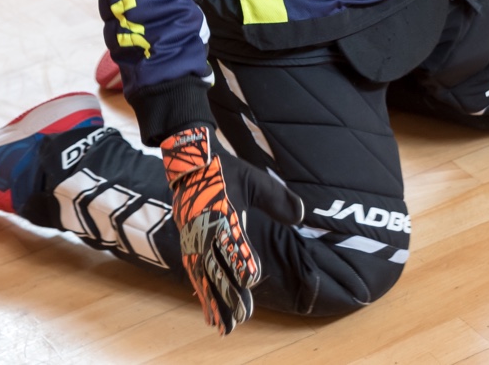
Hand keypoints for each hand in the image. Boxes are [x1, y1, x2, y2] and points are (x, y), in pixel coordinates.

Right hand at [162, 126, 304, 333]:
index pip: (233, 243)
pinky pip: (193, 273)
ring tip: (224, 326)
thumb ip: (277, 198)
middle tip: (242, 315)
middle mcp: (205, 230)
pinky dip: (200, 293)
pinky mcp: (187, 244)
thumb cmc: (225, 171)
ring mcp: (193, 239)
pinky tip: (207, 311)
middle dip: (229, 292)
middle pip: (217, 267)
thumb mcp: (255, 180)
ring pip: (204, 276)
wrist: (189, 162)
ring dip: (214, 301)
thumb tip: (301, 216)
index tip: (253, 277)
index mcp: (222, 214)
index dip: (243, 259)